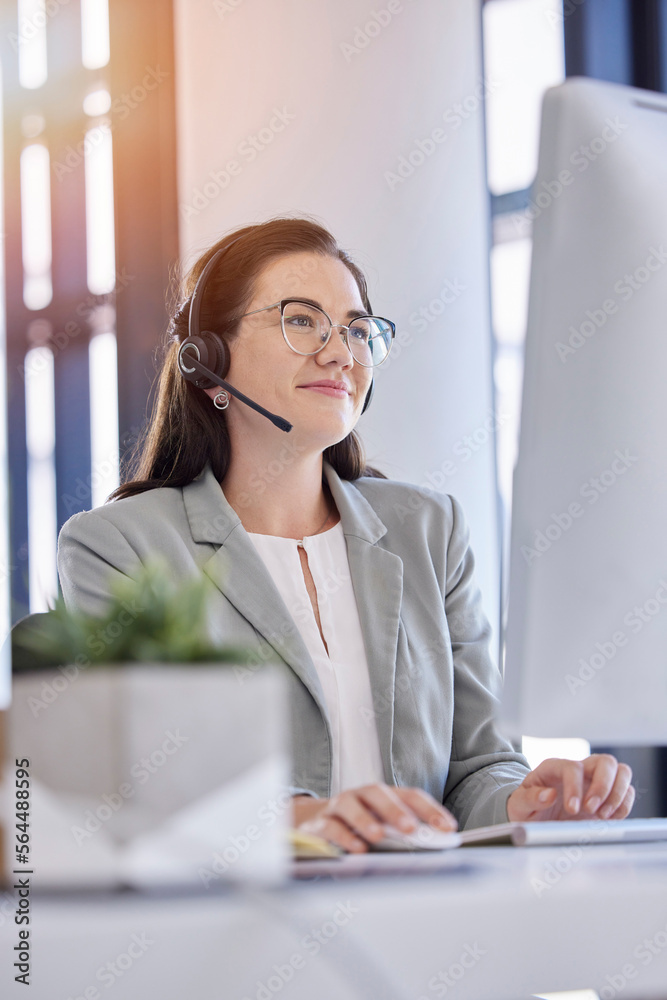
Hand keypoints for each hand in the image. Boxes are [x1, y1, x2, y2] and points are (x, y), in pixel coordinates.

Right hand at [292, 783, 457, 852]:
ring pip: (350, 806)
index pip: (409, 795)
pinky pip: (330, 826)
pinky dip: (343, 837)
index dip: (429, 809)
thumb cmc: (355, 826)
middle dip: (395, 810)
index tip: (448, 827)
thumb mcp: (380, 825)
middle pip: (378, 793)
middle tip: (411, 828)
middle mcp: (360, 796)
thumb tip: (434, 845)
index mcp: (381, 795)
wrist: (310, 822)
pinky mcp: (318, 823)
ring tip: (378, 836)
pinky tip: (357, 849)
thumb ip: (402, 833)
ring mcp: (338, 807)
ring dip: (365, 820)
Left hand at [506, 754, 634, 822]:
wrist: (535, 819)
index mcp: (554, 767)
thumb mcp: (519, 805)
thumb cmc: (526, 808)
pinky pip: (627, 792)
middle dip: (603, 786)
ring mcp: (595, 782)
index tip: (573, 809)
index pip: (573, 767)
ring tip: (602, 816)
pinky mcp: (607, 797)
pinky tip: (609, 819)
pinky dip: (624, 806)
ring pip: (621, 772)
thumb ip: (530, 798)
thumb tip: (548, 794)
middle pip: (605, 762)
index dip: (575, 787)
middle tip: (592, 810)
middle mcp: (579, 770)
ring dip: (618, 794)